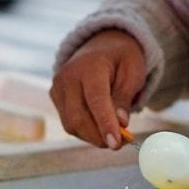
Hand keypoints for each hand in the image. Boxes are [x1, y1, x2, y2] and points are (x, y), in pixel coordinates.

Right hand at [50, 29, 146, 147]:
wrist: (102, 45)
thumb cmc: (121, 58)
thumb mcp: (133, 72)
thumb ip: (124, 97)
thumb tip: (120, 124)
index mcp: (90, 66)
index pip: (95, 99)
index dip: (105, 123)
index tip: (116, 143)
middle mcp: (68, 76)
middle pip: (78, 117)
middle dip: (99, 136)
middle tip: (121, 143)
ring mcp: (58, 87)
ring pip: (71, 124)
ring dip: (93, 136)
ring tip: (113, 134)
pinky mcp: (55, 97)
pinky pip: (69, 123)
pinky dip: (85, 131)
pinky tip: (100, 127)